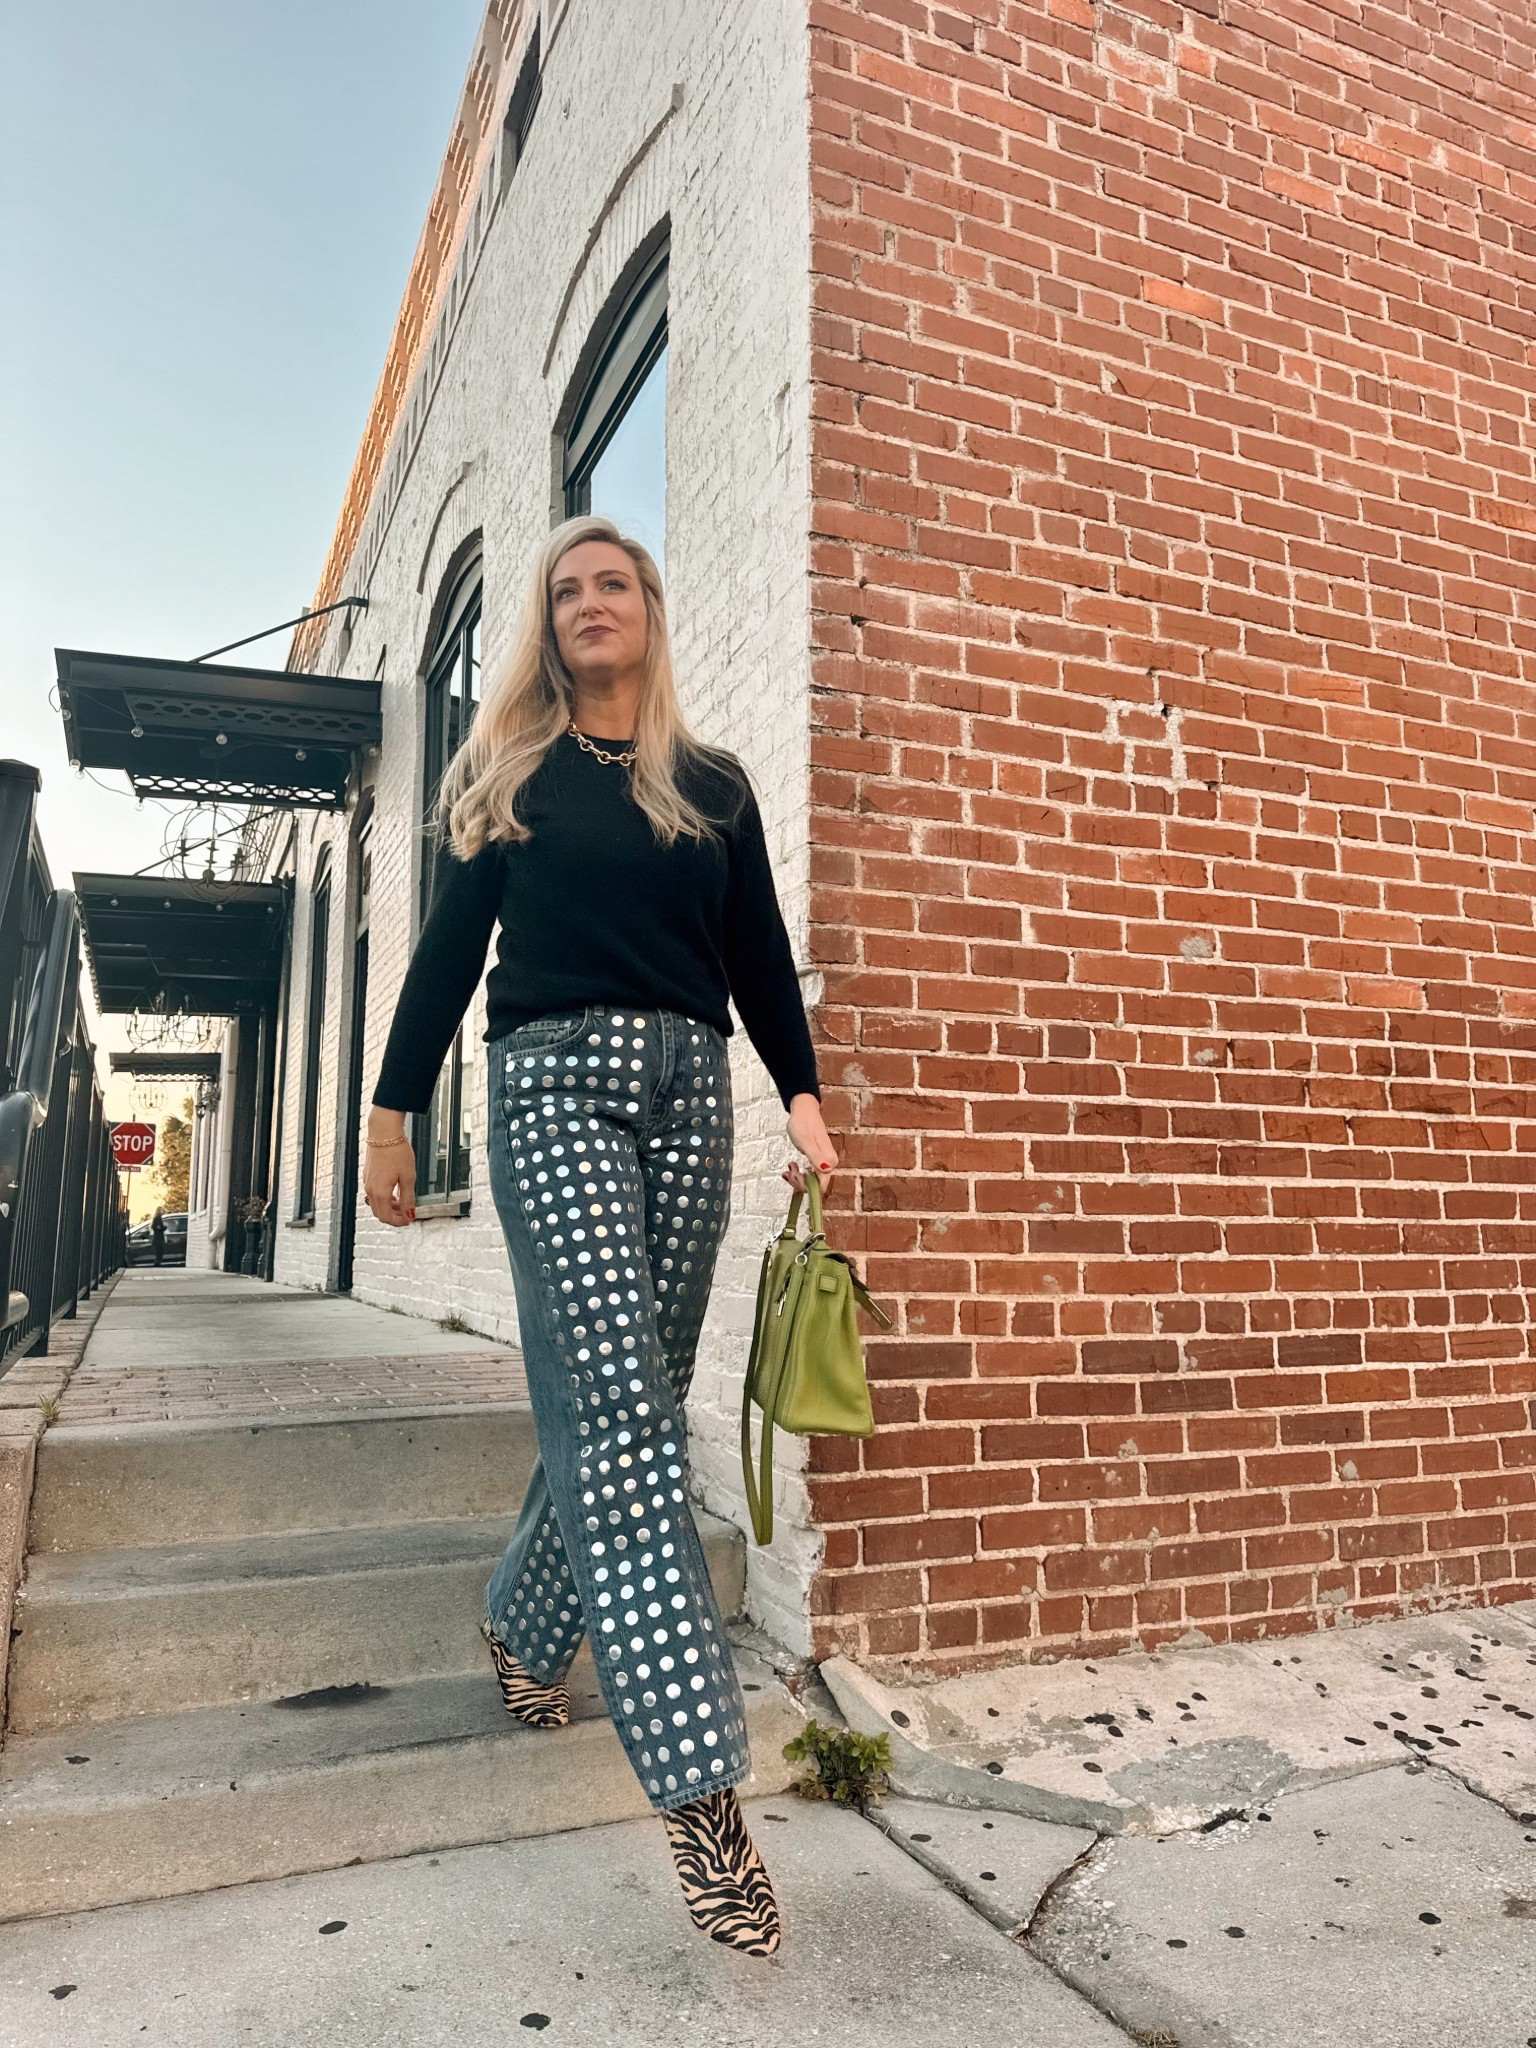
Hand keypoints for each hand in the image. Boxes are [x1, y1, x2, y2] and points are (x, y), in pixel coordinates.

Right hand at [364, 1110, 415, 1226]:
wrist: (384, 1133)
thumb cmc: (396, 1152)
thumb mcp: (408, 1177)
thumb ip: (408, 1198)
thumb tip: (410, 1214)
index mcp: (380, 1192)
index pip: (386, 1217)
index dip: (398, 1222)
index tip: (409, 1220)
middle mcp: (370, 1189)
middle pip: (379, 1212)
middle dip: (394, 1216)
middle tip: (407, 1213)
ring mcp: (367, 1181)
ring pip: (376, 1203)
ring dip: (389, 1207)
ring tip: (403, 1202)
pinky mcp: (368, 1175)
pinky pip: (374, 1193)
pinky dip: (384, 1197)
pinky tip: (395, 1190)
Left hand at [783, 1093, 837, 1194]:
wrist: (803, 1110)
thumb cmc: (803, 1124)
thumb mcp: (805, 1141)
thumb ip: (816, 1156)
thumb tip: (826, 1170)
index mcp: (828, 1160)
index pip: (820, 1186)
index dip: (806, 1186)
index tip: (794, 1175)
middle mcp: (829, 1164)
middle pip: (816, 1185)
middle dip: (800, 1182)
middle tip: (788, 1171)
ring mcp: (823, 1162)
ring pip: (812, 1181)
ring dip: (798, 1178)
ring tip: (789, 1167)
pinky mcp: (817, 1159)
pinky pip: (809, 1174)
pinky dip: (799, 1173)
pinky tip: (791, 1167)